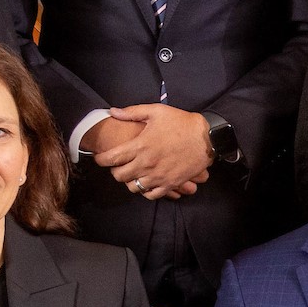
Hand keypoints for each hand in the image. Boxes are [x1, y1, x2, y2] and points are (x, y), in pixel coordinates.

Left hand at [89, 105, 213, 197]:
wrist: (207, 137)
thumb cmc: (181, 122)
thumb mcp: (156, 111)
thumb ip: (132, 112)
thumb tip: (112, 112)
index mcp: (140, 146)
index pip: (111, 159)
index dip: (101, 160)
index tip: (100, 158)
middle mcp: (146, 164)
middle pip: (119, 176)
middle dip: (114, 170)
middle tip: (117, 165)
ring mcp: (158, 176)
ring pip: (133, 187)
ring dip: (129, 181)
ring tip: (132, 173)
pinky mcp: (170, 184)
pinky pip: (150, 195)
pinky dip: (145, 191)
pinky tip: (146, 182)